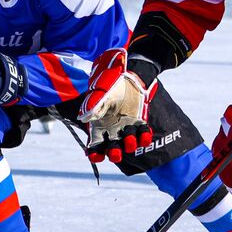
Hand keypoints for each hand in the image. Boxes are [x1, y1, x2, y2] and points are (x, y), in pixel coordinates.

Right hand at [77, 48, 156, 162]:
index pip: (94, 146)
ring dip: (129, 145)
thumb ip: (95, 105)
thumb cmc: (111, 84)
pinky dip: (145, 137)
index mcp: (99, 126)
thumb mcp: (101, 94)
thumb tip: (86, 118)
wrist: (128, 76)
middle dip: (114, 154)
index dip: (94, 154)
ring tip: (130, 139)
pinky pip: (143, 134)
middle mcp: (112, 130)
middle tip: (115, 153)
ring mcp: (126, 127)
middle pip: (112, 149)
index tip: (97, 156)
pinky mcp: (139, 122)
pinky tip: (145, 134)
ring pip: (128, 144)